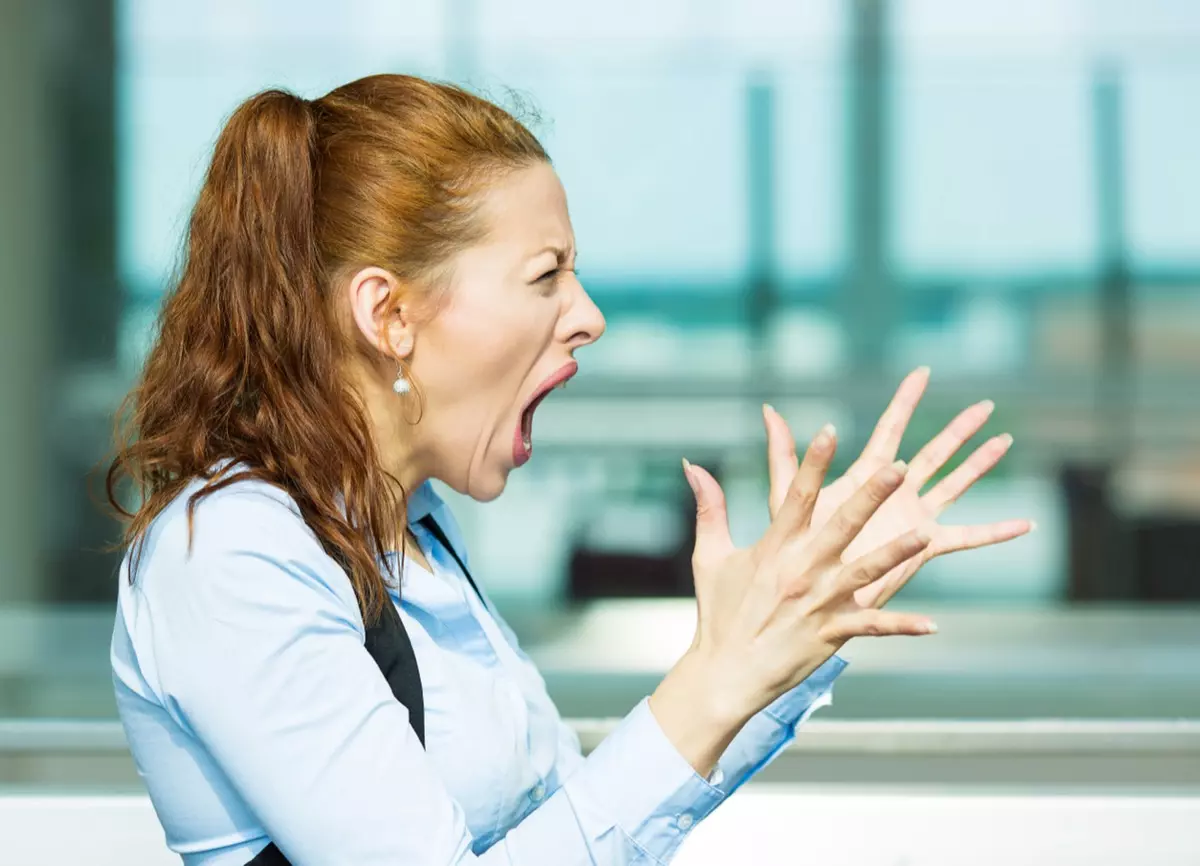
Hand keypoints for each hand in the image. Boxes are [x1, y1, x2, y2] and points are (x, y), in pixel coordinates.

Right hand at [650, 428, 936, 773]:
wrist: (725, 673)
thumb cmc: (718, 614)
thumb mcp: (709, 556)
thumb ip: (709, 507)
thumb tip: (692, 464)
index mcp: (774, 547)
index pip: (797, 495)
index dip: (814, 462)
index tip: (830, 430)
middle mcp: (801, 570)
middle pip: (842, 525)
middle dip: (871, 495)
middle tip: (898, 467)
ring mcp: (819, 603)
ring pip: (866, 572)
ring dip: (897, 553)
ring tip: (926, 533)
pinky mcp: (832, 634)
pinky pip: (872, 628)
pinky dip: (901, 627)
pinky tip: (931, 624)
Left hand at [763, 367, 1032, 608]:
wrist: (803, 595)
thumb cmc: (790, 549)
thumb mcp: (786, 496)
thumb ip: (783, 454)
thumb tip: (768, 410)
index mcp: (864, 477)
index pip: (889, 430)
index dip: (904, 401)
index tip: (922, 372)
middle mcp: (893, 494)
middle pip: (933, 452)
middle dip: (958, 429)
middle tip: (986, 404)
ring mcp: (911, 519)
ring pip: (955, 483)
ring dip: (980, 464)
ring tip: (1006, 441)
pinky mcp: (922, 547)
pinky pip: (966, 537)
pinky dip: (995, 532)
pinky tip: (1025, 525)